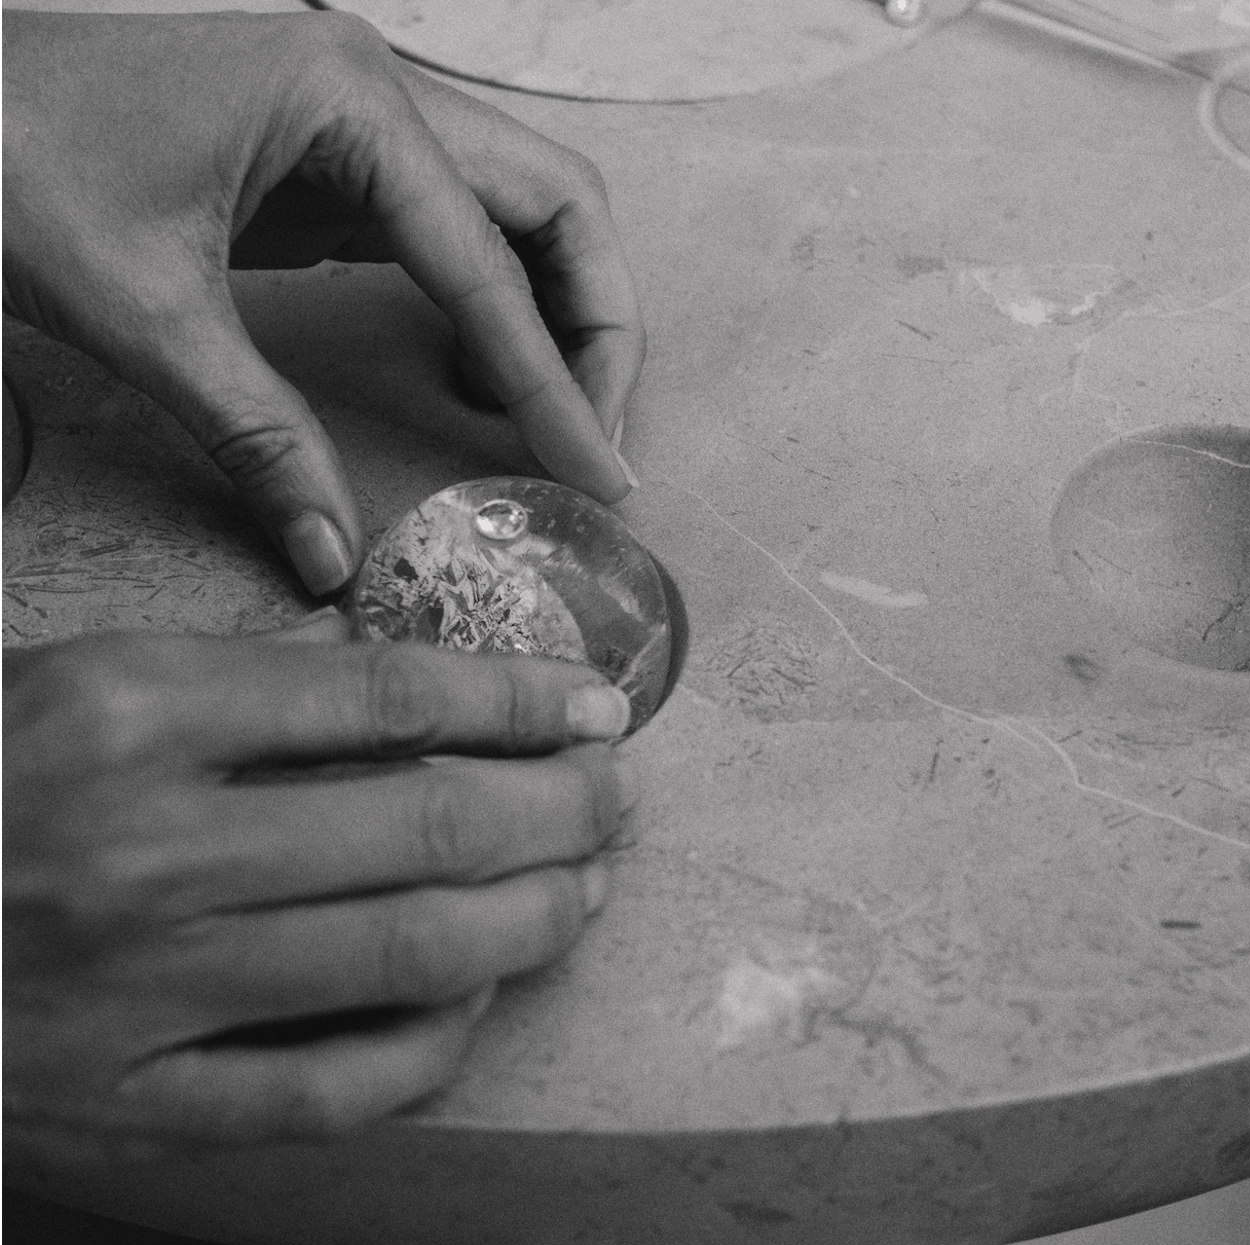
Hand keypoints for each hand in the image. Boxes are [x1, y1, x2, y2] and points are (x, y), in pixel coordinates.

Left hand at [1, 11, 645, 593]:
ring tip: (549, 417)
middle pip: (560, 206)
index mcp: (348, 105)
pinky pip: (462, 230)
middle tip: (594, 440)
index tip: (600, 472)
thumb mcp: (147, 314)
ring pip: (526, 211)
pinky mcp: (341, 160)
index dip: (555, 384)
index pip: (494, 269)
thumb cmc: (13, 160)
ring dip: (561, 313)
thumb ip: (258, 438)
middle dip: (596, 329)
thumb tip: (333, 554)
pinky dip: (495, 305)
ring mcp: (365, 121)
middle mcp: (380, 94)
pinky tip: (476, 371)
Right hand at [2, 621, 632, 1159]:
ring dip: (533, 916)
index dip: (521, 696)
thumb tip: (413, 699)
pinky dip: (435, 1043)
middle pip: (430, 825)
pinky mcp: (130, 1107)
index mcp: (129, 710)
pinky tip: (477, 996)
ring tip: (585, 884)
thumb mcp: (77, 682)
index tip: (596, 701)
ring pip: (411, 957)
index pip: (390, 694)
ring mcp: (143, 991)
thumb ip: (244, 689)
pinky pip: (334, 1090)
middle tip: (615, 794)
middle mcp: (148, 848)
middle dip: (561, 806)